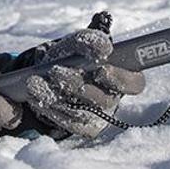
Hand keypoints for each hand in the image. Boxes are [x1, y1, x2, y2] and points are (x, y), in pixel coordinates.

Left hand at [25, 29, 144, 137]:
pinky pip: (68, 122)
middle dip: (78, 85)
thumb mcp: (78, 43)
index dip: (120, 78)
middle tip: (55, 71)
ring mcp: (99, 116)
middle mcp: (113, 99)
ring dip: (56, 95)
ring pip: (82, 111)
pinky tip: (34, 95)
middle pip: (104, 99)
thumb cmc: (72, 55)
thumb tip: (104, 47)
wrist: (49, 72)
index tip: (100, 68)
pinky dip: (49, 107)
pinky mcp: (83, 128)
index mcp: (123, 77)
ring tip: (34, 81)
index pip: (135, 83)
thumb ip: (91, 40)